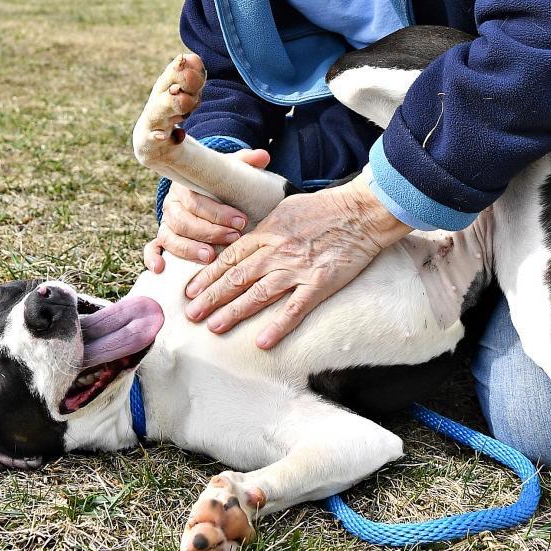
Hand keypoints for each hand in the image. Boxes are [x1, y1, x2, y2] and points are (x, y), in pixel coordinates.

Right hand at [143, 148, 270, 271]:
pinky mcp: (162, 238)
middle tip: (233, 238)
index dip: (219, 213)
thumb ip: (245, 162)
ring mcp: (166, 222)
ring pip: (170, 236)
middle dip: (210, 232)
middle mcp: (172, 204)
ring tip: (210, 257)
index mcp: (185, 186)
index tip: (242, 221)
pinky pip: (151, 247)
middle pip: (184, 221)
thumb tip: (263, 156)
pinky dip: (153, 257)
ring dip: (189, 249)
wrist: (204, 193)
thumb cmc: (219, 185)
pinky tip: (161, 268)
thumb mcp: (230, 171)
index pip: (197, 200)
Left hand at [183, 175, 411, 348]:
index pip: (229, 257)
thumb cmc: (324, 208)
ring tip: (213, 327)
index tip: (190, 291)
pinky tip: (262, 342)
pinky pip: (295, 308)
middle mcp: (276, 252)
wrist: (360, 211)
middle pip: (236, 277)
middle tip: (190, 314)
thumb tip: (247, 240)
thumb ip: (265, 229)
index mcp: (267, 233)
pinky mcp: (319, 283)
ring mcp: (297, 269)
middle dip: (211, 297)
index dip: (207, 276)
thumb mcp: (285, 209)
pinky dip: (278, 326)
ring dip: (234, 312)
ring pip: (258, 294)